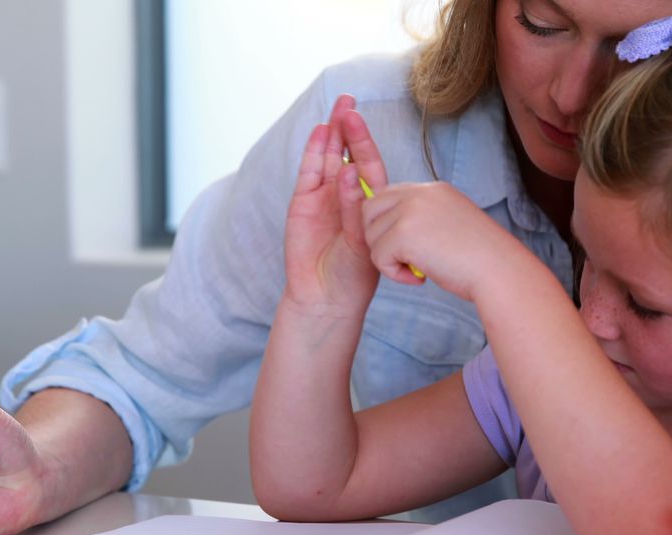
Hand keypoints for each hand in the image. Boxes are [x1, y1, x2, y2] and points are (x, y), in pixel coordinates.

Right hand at [283, 95, 378, 315]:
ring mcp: (323, 197)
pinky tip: (318, 133)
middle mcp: (345, 195)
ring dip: (331, 134)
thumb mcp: (364, 241)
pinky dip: (313, 154)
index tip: (363, 117)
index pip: (368, 165)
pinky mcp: (303, 204)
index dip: (365, 141)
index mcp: (368, 202)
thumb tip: (350, 171)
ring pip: (327, 159)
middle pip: (346, 153)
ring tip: (335, 109)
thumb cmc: (355, 275)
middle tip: (348, 99)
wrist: (327, 298)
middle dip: (348, 127)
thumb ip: (357, 209)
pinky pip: (308, 174)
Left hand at [361, 179, 524, 300]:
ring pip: (371, 236)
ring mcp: (410, 211)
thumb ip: (425, 218)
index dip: (386, 224)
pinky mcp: (404, 234)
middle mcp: (419, 193)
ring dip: (388, 259)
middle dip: (379, 239)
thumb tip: (393, 230)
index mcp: (433, 189)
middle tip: (405, 260)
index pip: (387, 197)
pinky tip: (418, 278)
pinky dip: (394, 274)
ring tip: (417, 270)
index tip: (406, 247)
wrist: (499, 270)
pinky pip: (377, 257)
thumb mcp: (450, 224)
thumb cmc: (480, 258)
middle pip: (369, 211)